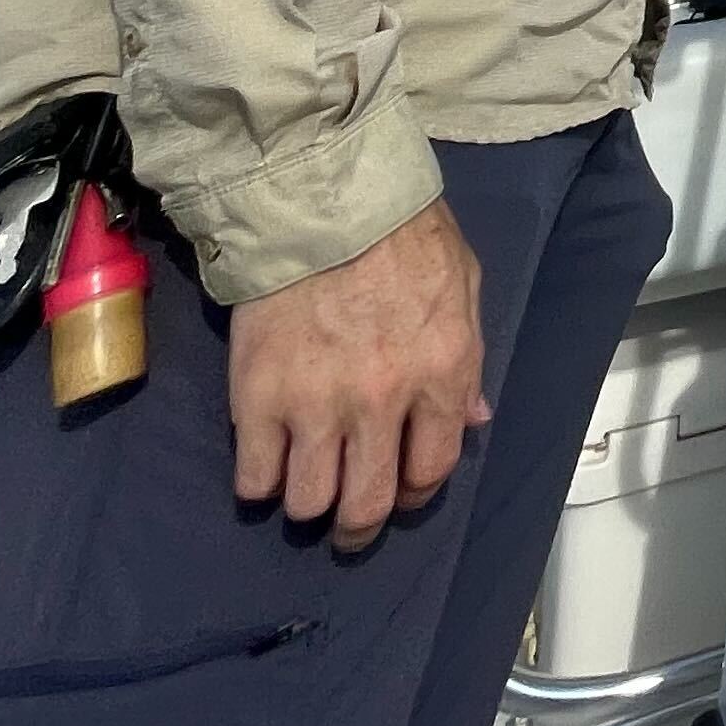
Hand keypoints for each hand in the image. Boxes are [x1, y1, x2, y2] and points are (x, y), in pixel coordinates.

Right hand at [228, 200, 488, 551]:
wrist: (322, 198)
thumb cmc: (401, 232)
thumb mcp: (463, 285)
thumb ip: (468, 360)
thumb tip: (472, 420)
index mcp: (442, 372)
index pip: (433, 468)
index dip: (415, 492)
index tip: (400, 491)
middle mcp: (382, 401)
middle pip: (368, 504)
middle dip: (359, 528)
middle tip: (349, 524)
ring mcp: (316, 404)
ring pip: (309, 501)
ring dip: (308, 504)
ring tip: (306, 486)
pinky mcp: (256, 397)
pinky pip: (254, 476)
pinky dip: (259, 482)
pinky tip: (266, 463)